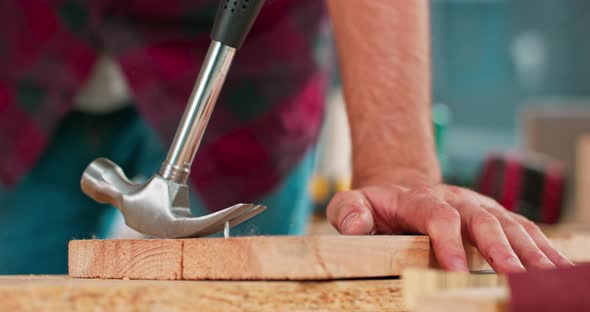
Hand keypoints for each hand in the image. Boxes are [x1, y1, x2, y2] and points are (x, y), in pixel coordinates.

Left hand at [326, 182, 573, 272]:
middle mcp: (456, 200)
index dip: (447, 241)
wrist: (402, 188)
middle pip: (483, 221)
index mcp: (420, 198)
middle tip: (515, 277)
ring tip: (548, 277)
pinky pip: (524, 232)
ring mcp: (479, 207)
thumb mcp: (353, 201)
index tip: (454, 269)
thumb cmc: (377, 204)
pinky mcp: (494, 217)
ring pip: (510, 226)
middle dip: (500, 249)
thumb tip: (355, 224)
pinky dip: (544, 250)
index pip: (437, 215)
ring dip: (531, 252)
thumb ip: (348, 210)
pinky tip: (559, 269)